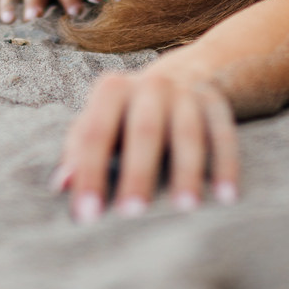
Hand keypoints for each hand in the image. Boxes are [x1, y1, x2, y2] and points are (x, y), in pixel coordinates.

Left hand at [52, 65, 238, 221]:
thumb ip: (78, 150)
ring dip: (187, 169)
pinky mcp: (216, 103)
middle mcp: (151, 85)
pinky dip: (227, 165)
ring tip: (186, 207)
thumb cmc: (128, 113)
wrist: (184, 73)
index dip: (89, 173)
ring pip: (188, 132)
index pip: (95, 133)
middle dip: (138, 171)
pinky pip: (224, 134)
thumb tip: (61, 186)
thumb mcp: (100, 121)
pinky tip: (228, 197)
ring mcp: (187, 93)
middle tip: (131, 212)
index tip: (86, 216)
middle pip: (143, 130)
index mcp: (112, 89)